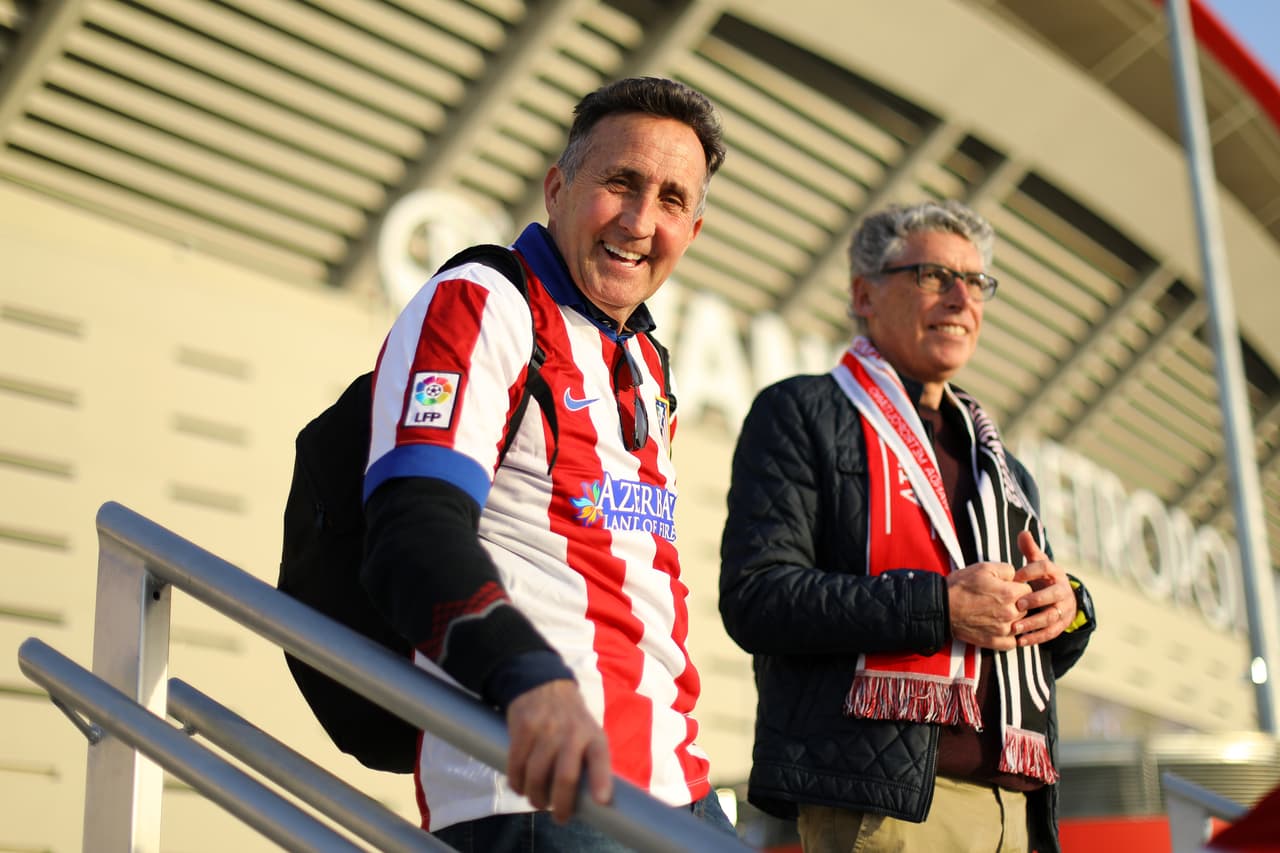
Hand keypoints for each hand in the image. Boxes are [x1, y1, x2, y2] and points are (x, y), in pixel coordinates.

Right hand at [505, 679, 612, 822]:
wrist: (543, 685)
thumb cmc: (571, 721)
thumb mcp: (589, 733)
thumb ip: (589, 761)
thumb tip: (590, 803)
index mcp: (593, 736)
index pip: (600, 759)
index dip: (601, 781)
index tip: (601, 801)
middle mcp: (571, 732)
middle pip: (565, 776)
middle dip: (560, 804)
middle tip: (560, 818)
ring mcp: (546, 729)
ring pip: (536, 775)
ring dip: (535, 796)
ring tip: (537, 802)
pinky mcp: (522, 728)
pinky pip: (516, 765)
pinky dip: (516, 782)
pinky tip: (520, 787)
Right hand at [946, 561, 1032, 650]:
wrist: (942, 607)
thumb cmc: (961, 586)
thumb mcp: (984, 568)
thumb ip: (1007, 570)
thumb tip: (1017, 576)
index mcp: (1010, 593)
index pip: (1028, 590)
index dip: (1019, 587)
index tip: (1009, 587)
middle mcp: (1010, 613)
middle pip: (1027, 608)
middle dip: (1018, 603)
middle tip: (1002, 600)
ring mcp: (1003, 630)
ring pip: (1022, 625)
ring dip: (1014, 619)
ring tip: (999, 613)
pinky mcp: (995, 642)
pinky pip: (1013, 642)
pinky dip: (1010, 636)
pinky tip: (1000, 628)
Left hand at [1010, 530, 1075, 646]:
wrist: (1063, 598)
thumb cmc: (1043, 578)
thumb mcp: (1038, 563)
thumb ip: (1030, 550)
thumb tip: (1023, 533)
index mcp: (1056, 573)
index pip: (1046, 567)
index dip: (1031, 570)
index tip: (1015, 576)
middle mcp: (1063, 591)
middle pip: (1053, 595)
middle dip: (1036, 600)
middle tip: (1017, 604)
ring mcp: (1063, 609)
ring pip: (1051, 617)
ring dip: (1033, 623)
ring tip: (1015, 628)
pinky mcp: (1061, 625)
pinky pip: (1050, 633)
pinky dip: (1035, 638)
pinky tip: (1020, 641)